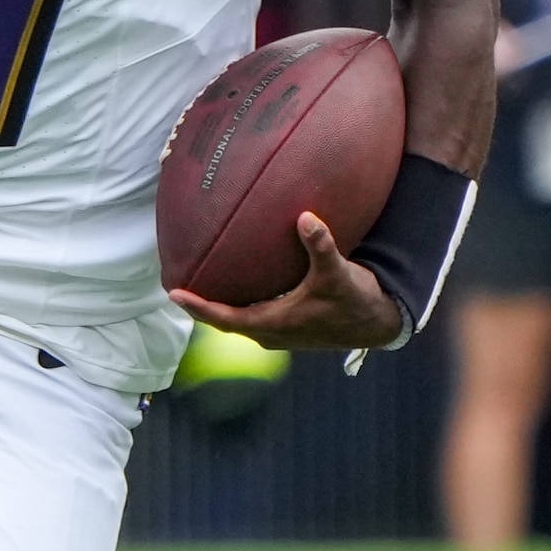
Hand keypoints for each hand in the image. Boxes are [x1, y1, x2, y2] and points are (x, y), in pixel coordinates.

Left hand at [169, 209, 404, 353]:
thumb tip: (305, 217)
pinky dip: (238, 302)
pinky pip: (252, 315)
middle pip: (223, 320)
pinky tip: (236, 283)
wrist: (377, 323)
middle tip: (176, 286)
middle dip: (200, 306)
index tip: (174, 294)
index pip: (224, 318)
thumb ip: (320, 245)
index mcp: (273, 324)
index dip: (198, 307)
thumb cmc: (355, 301)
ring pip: (237, 319)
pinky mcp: (287, 329)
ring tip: (197, 284)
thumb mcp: (338, 272)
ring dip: (218, 306)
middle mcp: (270, 332)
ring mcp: (278, 333)